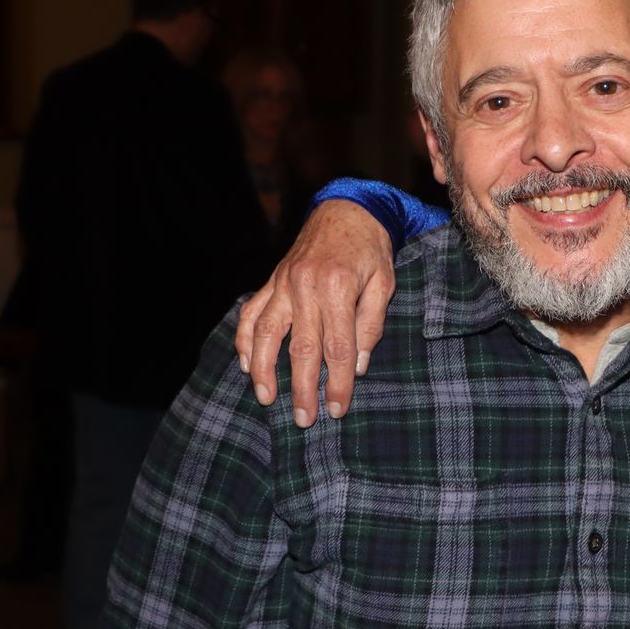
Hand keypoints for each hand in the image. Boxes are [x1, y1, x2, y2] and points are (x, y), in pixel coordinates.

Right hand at [234, 200, 395, 427]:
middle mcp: (305, 286)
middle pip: (301, 348)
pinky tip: (246, 363)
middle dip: (302, 388)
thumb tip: (358, 365)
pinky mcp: (272, 280)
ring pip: (266, 333)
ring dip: (264, 370)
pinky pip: (251, 313)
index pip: (337, 347)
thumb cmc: (371, 249)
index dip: (337, 382)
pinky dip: (245, 339)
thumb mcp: (384, 283)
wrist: (347, 209)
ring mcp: (284, 283)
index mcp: (338, 287)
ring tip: (266, 398)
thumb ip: (370, 324)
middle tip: (303, 419)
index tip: (337, 409)